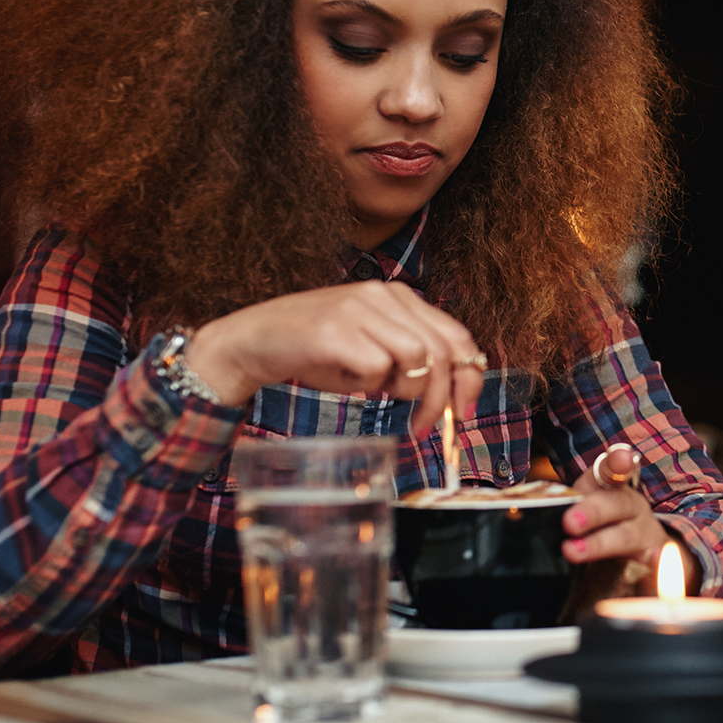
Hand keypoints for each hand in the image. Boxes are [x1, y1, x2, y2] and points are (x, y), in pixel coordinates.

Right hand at [179, 281, 483, 437]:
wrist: (254, 341)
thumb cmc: (317, 351)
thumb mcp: (372, 349)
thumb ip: (409, 360)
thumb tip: (449, 392)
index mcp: (399, 296)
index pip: (456, 336)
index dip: (468, 378)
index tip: (463, 411)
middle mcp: (383, 295)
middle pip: (442, 352)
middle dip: (440, 398)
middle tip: (425, 426)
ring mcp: (359, 309)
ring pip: (417, 358)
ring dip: (406, 392)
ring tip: (382, 398)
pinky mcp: (336, 329)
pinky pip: (377, 367)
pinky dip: (369, 385)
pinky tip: (348, 380)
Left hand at [562, 461, 699, 593]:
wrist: (644, 545)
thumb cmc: (601, 521)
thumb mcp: (583, 503)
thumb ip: (561, 501)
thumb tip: (517, 501)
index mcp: (613, 487)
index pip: (613, 471)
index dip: (617, 463)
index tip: (621, 458)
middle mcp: (632, 506)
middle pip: (616, 505)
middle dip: (592, 512)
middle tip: (569, 521)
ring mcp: (644, 533)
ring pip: (625, 536)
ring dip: (600, 544)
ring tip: (573, 551)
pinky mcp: (651, 560)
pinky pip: (652, 564)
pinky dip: (654, 566)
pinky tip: (652, 564)